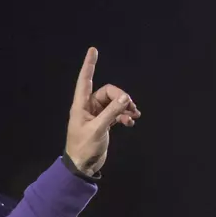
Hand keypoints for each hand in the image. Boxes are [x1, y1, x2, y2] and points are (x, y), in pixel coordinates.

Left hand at [66, 48, 139, 174]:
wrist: (83, 166)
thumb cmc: (84, 148)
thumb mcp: (99, 130)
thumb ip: (112, 113)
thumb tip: (125, 98)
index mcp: (81, 105)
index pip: (85, 80)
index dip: (89, 65)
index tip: (93, 50)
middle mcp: (88, 107)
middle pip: (107, 92)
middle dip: (121, 97)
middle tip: (131, 107)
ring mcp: (96, 115)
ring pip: (114, 102)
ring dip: (125, 106)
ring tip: (135, 115)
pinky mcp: (103, 123)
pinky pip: (116, 113)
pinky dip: (124, 115)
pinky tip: (131, 122)